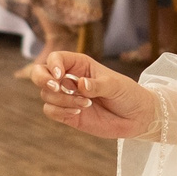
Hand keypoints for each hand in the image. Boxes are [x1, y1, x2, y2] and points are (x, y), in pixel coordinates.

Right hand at [33, 51, 156, 139]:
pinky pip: (50, 111)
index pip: (56, 58)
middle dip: (42, 79)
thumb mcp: (116, 86)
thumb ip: (97, 85)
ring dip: (62, 100)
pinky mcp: (67, 114)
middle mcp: (69, 78)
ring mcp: (66, 96)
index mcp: (80, 64)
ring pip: (46, 94)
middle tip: (56, 88)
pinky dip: (60, 111)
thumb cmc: (128, 94)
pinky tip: (77, 113)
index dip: (53, 65)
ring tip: (86, 104)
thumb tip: (80, 85)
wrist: (136, 117)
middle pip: (40, 73)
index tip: (60, 76)